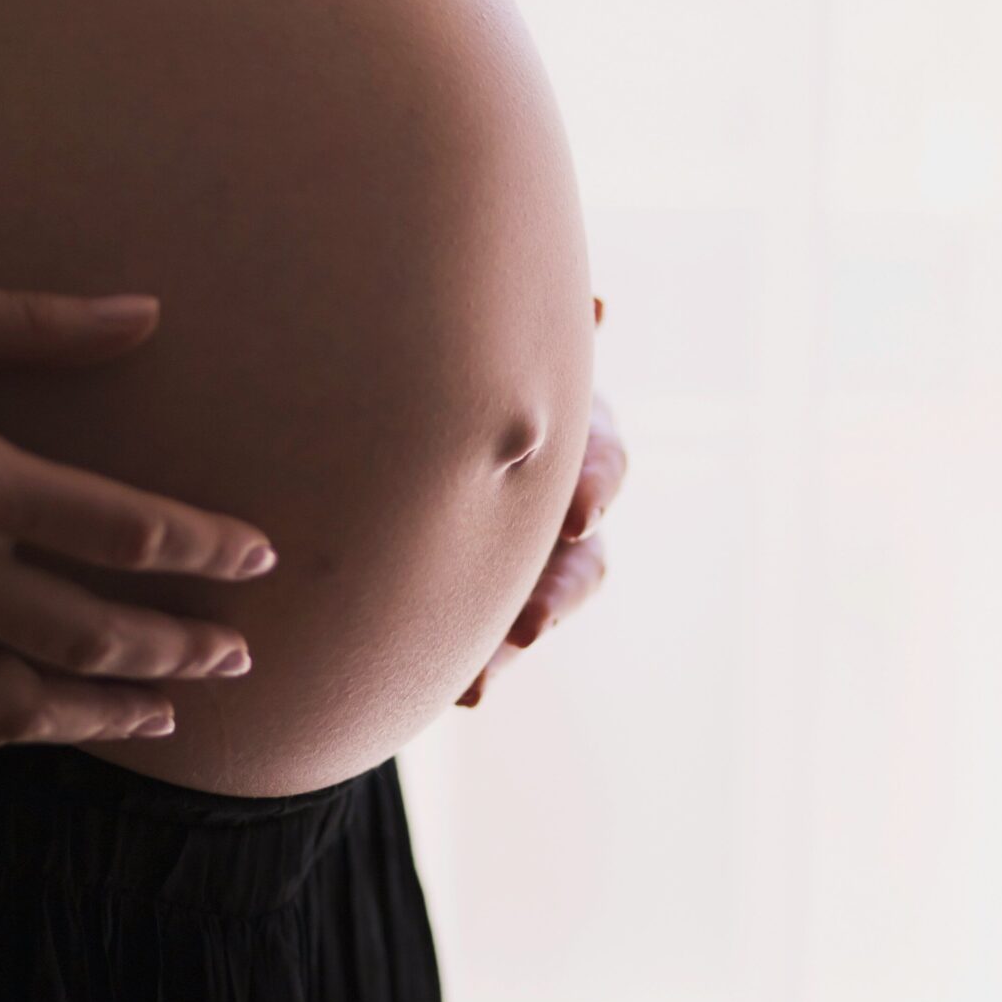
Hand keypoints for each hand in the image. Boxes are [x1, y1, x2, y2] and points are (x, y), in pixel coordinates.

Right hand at [0, 274, 276, 751]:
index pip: (126, 533)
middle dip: (180, 650)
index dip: (206, 551)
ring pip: (21, 701)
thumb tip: (147, 311)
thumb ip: (38, 324)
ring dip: (105, 711)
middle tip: (240, 655)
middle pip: (93, 634)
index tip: (259, 557)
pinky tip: (33, 729)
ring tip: (165, 713)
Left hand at [458, 296, 625, 708]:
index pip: (601, 456)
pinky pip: (494, 644)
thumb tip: (601, 308)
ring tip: (482, 681)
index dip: (595, 485)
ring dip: (517, 641)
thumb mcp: (487, 344)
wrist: (401, 418)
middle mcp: (563, 494)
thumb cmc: (454, 360)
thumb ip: (525, 338)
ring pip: (543, 607)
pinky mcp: (495, 600)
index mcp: (569, 426)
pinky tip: (465, 694)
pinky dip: (482, 670)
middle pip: (582, 554)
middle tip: (531, 623)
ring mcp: (533, 554)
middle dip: (559, 589)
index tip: (577, 515)